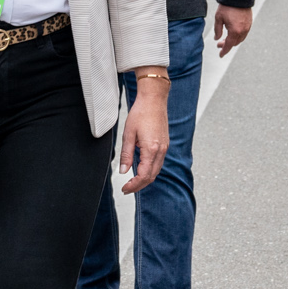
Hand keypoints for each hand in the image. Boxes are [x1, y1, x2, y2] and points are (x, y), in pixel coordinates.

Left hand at [117, 77, 170, 193]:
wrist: (154, 100)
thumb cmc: (141, 113)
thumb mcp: (128, 134)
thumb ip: (126, 155)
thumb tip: (123, 171)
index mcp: (151, 149)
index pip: (144, 175)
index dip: (134, 185)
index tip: (125, 189)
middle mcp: (161, 150)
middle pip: (152, 176)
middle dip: (139, 185)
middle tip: (126, 188)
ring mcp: (164, 148)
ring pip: (156, 170)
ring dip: (145, 178)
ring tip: (132, 181)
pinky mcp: (164, 144)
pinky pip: (158, 162)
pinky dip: (149, 170)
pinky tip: (140, 169)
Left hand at [213, 5, 253, 55]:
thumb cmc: (228, 6)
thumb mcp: (218, 18)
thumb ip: (217, 30)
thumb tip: (217, 38)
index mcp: (234, 31)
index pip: (228, 45)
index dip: (224, 51)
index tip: (220, 55)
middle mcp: (243, 31)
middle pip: (234, 43)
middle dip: (227, 45)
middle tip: (219, 44)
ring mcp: (247, 27)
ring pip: (240, 39)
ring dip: (233, 41)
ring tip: (225, 39)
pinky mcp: (249, 23)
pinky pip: (244, 33)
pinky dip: (238, 36)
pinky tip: (233, 33)